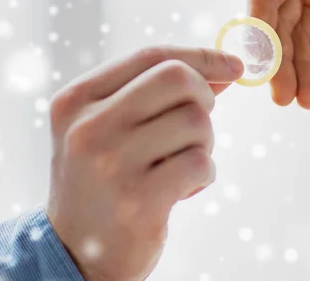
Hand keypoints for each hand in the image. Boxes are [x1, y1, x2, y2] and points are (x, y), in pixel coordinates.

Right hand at [45, 46, 243, 280]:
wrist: (74, 253)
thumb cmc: (103, 179)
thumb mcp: (109, 127)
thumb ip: (156, 92)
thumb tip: (225, 70)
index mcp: (76, 100)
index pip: (152, 56)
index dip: (201, 56)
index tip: (234, 66)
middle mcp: (88, 126)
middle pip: (179, 79)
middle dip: (204, 98)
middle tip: (195, 127)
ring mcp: (112, 163)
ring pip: (196, 122)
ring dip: (203, 144)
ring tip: (178, 166)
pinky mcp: (138, 200)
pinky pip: (201, 162)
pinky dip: (204, 174)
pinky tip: (182, 190)